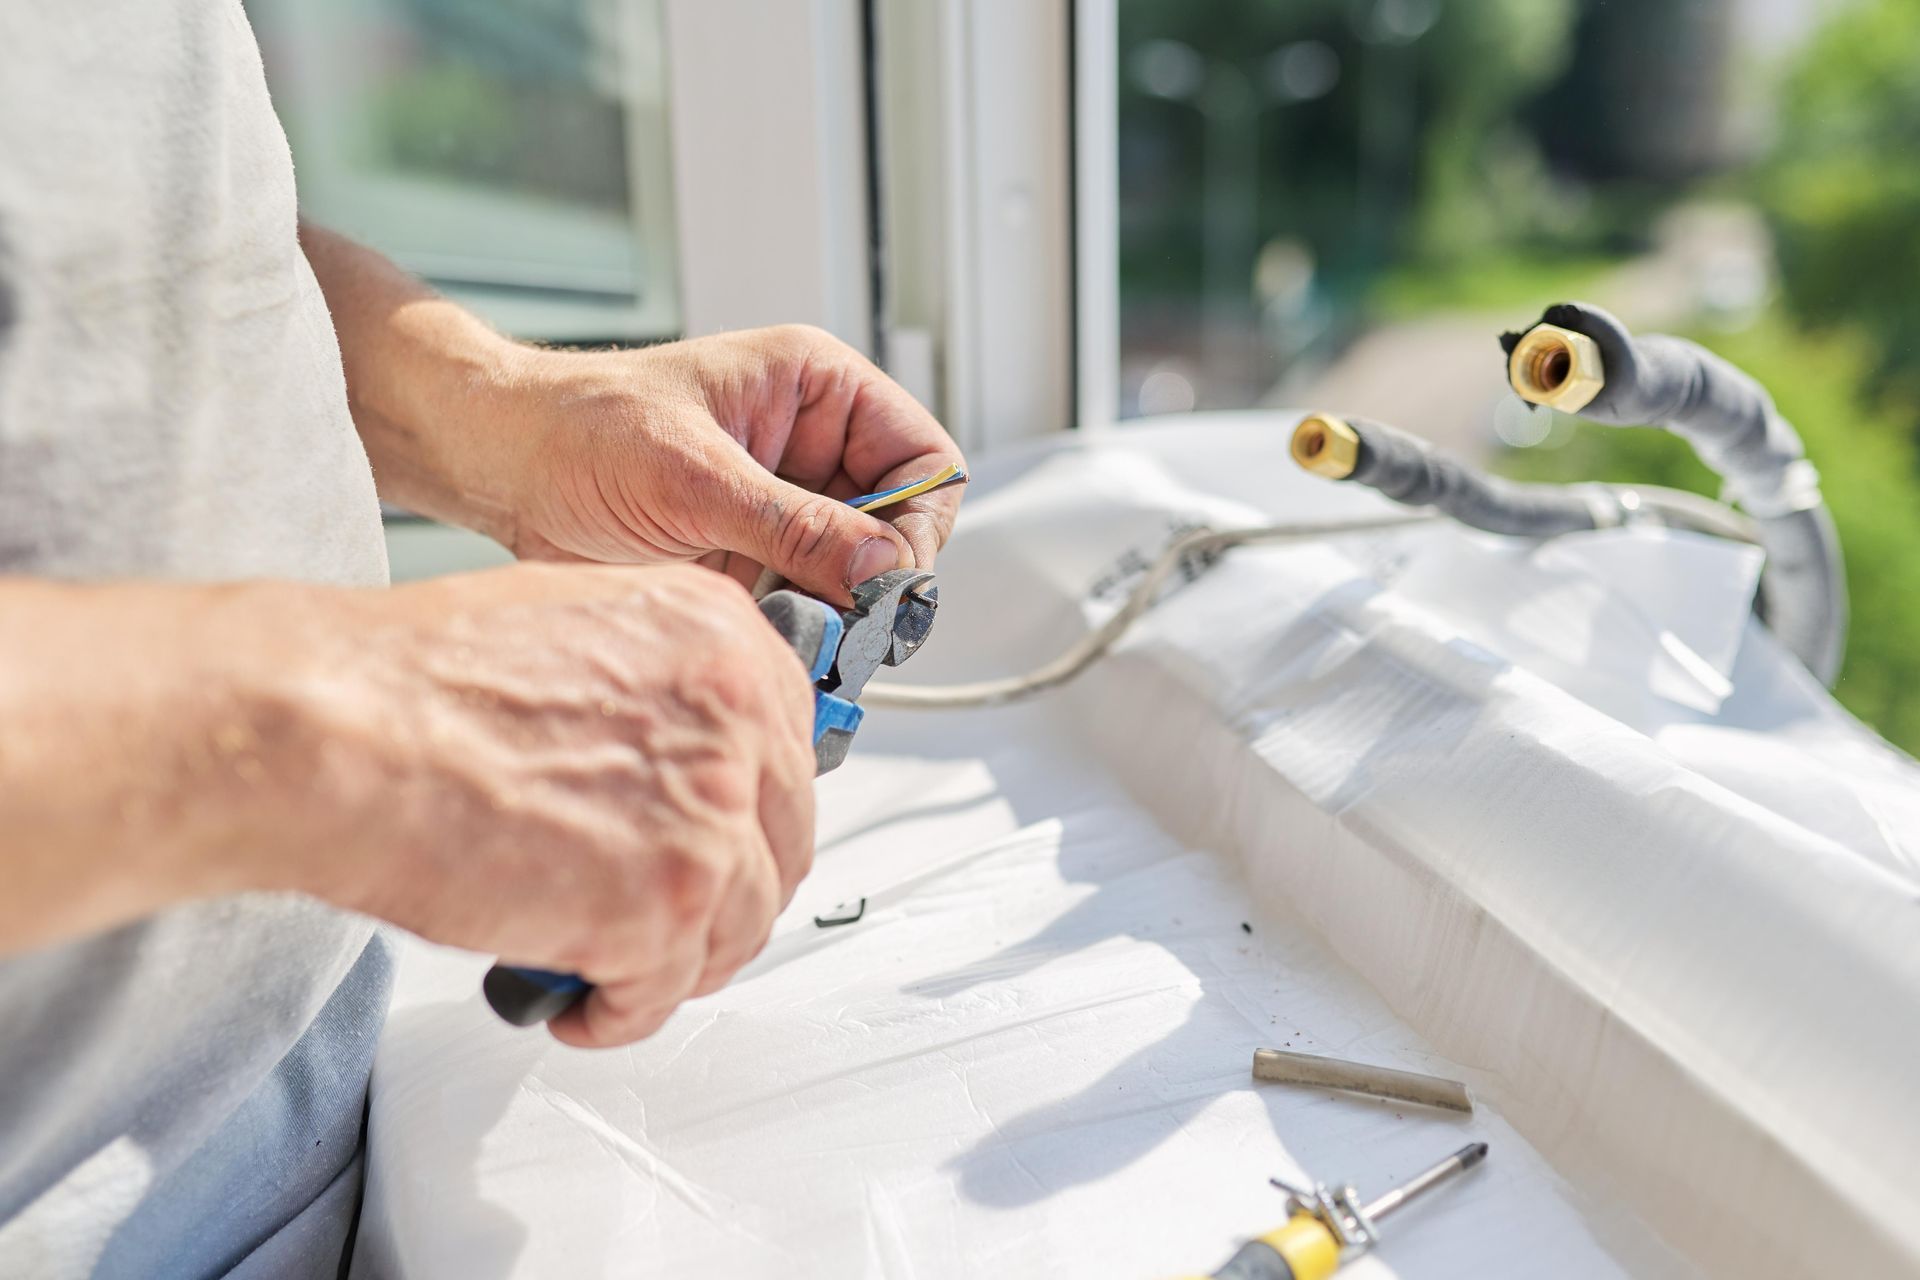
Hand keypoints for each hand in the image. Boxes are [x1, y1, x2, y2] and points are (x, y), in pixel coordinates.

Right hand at [251, 562, 816, 1046]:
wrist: (337, 729)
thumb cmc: (413, 681)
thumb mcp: (575, 633)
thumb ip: (654, 689)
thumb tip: (676, 758)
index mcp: (718, 634)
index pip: (788, 749)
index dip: (746, 815)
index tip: (719, 846)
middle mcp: (735, 713)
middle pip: (779, 843)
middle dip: (723, 894)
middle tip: (667, 918)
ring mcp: (711, 811)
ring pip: (737, 926)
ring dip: (676, 960)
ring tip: (612, 965)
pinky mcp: (668, 901)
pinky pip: (667, 990)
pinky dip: (619, 1010)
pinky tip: (577, 1000)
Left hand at [498, 325, 966, 602]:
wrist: (501, 468)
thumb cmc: (580, 431)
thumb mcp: (692, 476)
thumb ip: (794, 524)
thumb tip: (882, 569)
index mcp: (818, 391)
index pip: (923, 459)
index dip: (918, 522)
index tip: (886, 576)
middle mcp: (814, 449)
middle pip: (901, 528)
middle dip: (879, 581)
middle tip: (849, 625)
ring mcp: (787, 508)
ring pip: (860, 578)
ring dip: (841, 616)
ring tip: (802, 639)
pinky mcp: (757, 558)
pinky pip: (811, 606)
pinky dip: (803, 635)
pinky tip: (777, 648)